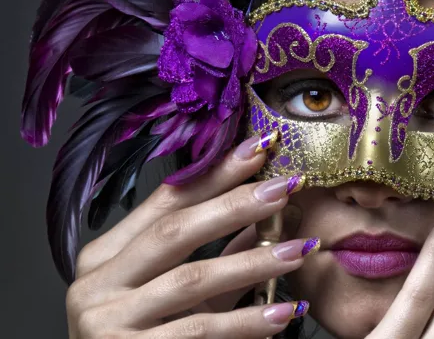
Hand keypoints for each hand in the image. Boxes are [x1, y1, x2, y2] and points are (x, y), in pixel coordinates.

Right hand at [66, 131, 317, 338]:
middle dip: (234, 205)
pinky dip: (245, 322)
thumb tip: (263, 216)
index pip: (165, 202)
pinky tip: (281, 312)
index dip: (214, 174)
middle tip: (283, 188)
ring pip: (191, 280)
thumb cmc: (146, 336)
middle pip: (174, 231)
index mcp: (105, 255)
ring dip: (252, 263)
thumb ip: (215, 256)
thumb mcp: (180, 293)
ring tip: (298, 250)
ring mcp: (106, 320)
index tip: (257, 150)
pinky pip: (198, 331)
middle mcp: (98, 282)